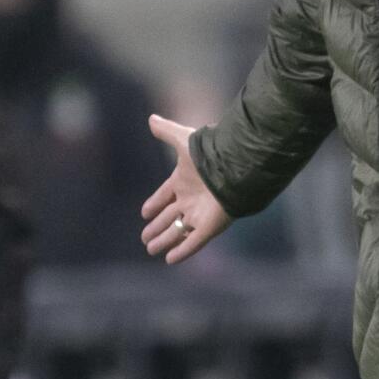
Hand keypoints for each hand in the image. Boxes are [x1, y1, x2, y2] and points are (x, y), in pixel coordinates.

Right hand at [141, 114, 231, 262]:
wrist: (234, 168)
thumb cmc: (209, 154)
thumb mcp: (183, 140)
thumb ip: (167, 131)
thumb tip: (151, 118)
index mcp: (184, 181)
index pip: (165, 195)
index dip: (155, 204)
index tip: (144, 213)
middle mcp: (191, 199)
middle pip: (170, 216)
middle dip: (158, 227)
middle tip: (144, 238)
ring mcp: (200, 214)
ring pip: (178, 231)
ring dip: (165, 240)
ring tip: (151, 249)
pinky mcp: (209, 227)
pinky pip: (193, 242)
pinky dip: (182, 251)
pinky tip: (169, 260)